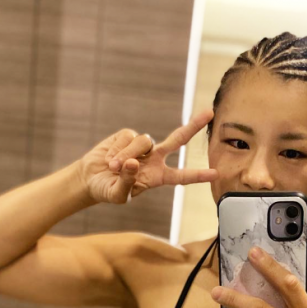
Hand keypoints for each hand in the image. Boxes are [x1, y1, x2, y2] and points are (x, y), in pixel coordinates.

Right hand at [78, 109, 218, 204]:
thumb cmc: (107, 190)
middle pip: (177, 140)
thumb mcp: (118, 195)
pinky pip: (127, 137)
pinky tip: (109, 158)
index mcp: (158, 177)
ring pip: (144, 142)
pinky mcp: (127, 135)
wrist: (91, 178)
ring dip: (127, 154)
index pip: (181, 176)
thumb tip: (133, 162)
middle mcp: (154, 159)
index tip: (215, 173)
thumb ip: (127, 182)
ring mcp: (142, 146)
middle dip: (192, 126)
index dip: (197, 175)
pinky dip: (116, 149)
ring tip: (113, 167)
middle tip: (209, 112)